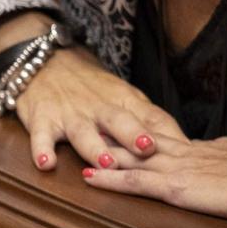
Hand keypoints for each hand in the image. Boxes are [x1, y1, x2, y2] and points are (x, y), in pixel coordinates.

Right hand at [16, 46, 185, 172]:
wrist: (45, 62)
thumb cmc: (91, 88)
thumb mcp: (123, 98)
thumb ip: (149, 121)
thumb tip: (185, 148)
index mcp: (123, 101)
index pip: (150, 116)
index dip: (167, 132)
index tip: (185, 150)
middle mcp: (99, 107)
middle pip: (119, 120)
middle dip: (133, 134)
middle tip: (147, 149)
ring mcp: (70, 114)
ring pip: (83, 132)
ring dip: (95, 147)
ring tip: (106, 163)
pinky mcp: (42, 120)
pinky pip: (41, 136)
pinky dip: (41, 150)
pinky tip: (46, 164)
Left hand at [81, 135, 226, 221]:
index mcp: (201, 149)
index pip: (164, 140)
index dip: (140, 135)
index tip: (121, 128)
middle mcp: (183, 153)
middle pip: (139, 142)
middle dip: (113, 137)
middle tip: (87, 128)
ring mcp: (175, 168)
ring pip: (130, 159)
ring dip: (102, 155)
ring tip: (77, 149)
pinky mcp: (173, 186)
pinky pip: (134, 183)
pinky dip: (109, 181)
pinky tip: (89, 179)